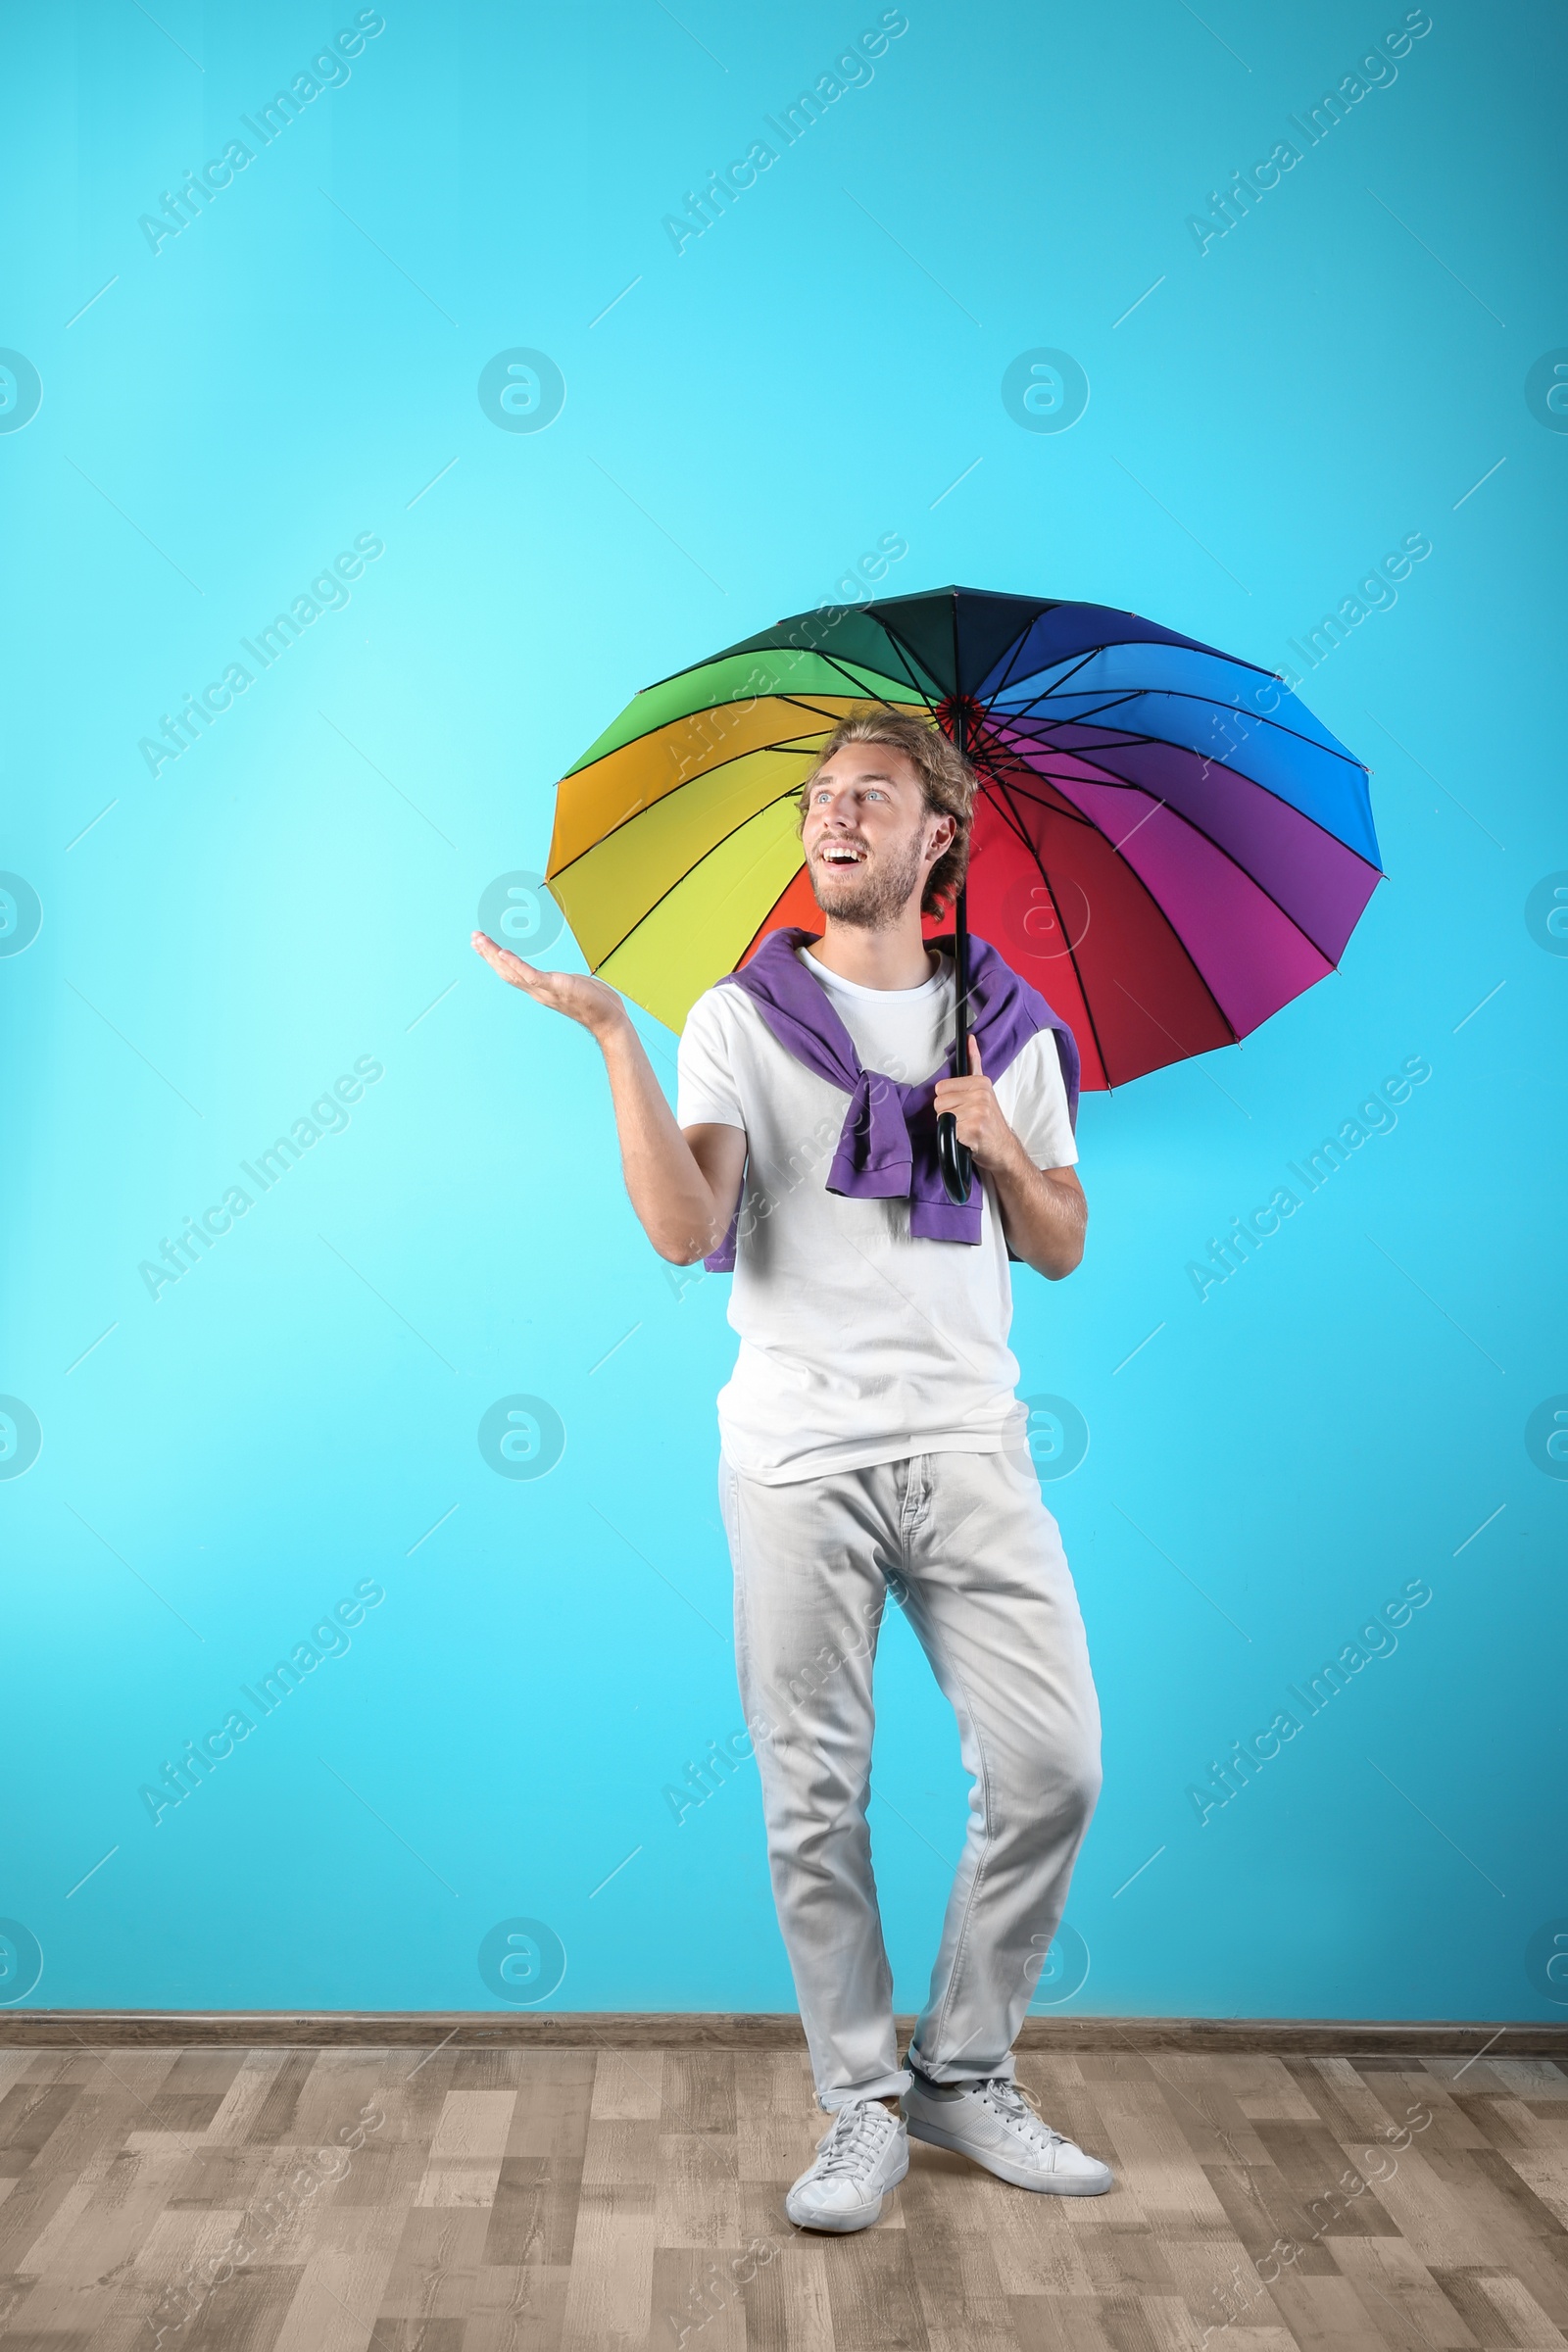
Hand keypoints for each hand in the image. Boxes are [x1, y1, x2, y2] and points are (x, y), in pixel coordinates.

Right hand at [471, 930, 628, 1040]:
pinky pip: (531, 976)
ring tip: (481, 940)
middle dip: (488, 954)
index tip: (481, 944)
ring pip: (512, 971)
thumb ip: (556, 981)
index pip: (510, 972)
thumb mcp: (569, 986)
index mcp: (539, 989)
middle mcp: (537, 991)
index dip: (494, 959)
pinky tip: (503, 953)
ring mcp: (545, 990)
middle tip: (474, 937)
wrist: (608, 1019)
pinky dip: (516, 964)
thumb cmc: (594, 1002)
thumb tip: (552, 977)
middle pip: (505, 971)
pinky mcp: (556, 987)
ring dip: (494, 955)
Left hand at [932, 1036, 1022, 1175]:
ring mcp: (978, 1111)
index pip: (940, 1088)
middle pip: (939, 1103)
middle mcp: (980, 1094)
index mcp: (980, 1082)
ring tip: (966, 1129)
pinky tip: (967, 1139)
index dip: (947, 1102)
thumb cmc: (990, 1122)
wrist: (1004, 1149)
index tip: (962, 1108)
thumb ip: (974, 1063)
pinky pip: (948, 1132)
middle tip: (964, 1121)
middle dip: (947, 1115)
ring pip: (942, 1118)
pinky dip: (954, 1139)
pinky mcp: (974, 1128)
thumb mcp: (984, 1090)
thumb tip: (969, 1039)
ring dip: (951, 1128)